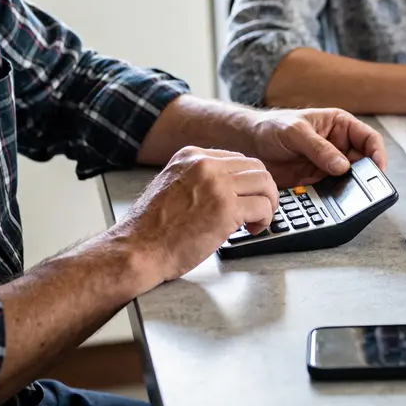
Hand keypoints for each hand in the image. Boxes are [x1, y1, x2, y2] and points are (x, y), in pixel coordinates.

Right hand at [115, 146, 277, 283]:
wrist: (137, 250)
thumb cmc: (152, 228)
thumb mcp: (172, 185)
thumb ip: (198, 180)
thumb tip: (228, 186)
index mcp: (191, 156)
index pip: (237, 159)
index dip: (248, 180)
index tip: (249, 196)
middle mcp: (205, 165)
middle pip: (256, 167)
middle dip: (263, 189)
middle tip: (261, 208)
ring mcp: (216, 185)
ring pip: (264, 183)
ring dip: (268, 203)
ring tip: (259, 220)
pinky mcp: (226, 210)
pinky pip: (262, 206)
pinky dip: (265, 219)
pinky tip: (253, 229)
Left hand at [247, 108, 387, 187]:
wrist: (248, 144)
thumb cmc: (271, 127)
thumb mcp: (295, 131)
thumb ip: (319, 148)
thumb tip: (342, 166)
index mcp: (340, 125)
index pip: (368, 138)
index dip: (377, 153)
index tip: (377, 168)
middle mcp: (338, 146)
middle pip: (363, 162)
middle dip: (365, 174)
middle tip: (363, 186)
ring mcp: (328, 165)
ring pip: (349, 179)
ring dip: (350, 187)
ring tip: (347, 194)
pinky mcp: (317, 181)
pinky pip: (333, 191)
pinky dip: (334, 196)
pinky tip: (330, 199)